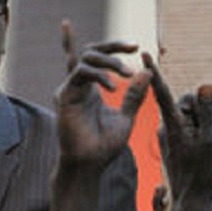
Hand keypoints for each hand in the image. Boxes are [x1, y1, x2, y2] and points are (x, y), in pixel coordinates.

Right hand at [55, 21, 149, 166]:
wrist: (89, 165)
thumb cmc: (104, 146)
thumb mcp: (126, 117)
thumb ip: (134, 96)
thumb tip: (146, 72)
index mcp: (91, 89)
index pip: (99, 58)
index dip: (115, 48)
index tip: (136, 46)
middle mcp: (79, 86)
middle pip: (90, 51)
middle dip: (112, 45)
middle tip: (133, 47)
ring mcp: (70, 89)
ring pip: (86, 58)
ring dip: (110, 61)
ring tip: (127, 74)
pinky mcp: (64, 95)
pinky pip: (80, 73)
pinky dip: (99, 76)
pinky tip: (114, 88)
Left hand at [145, 53, 211, 203]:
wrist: (192, 204)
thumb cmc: (202, 174)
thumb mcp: (210, 140)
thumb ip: (207, 112)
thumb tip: (204, 86)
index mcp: (173, 125)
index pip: (161, 92)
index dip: (155, 72)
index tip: (144, 54)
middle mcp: (168, 129)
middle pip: (186, 105)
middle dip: (205, 112)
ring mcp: (172, 138)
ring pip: (192, 119)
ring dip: (210, 127)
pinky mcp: (176, 146)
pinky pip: (192, 131)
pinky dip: (206, 136)